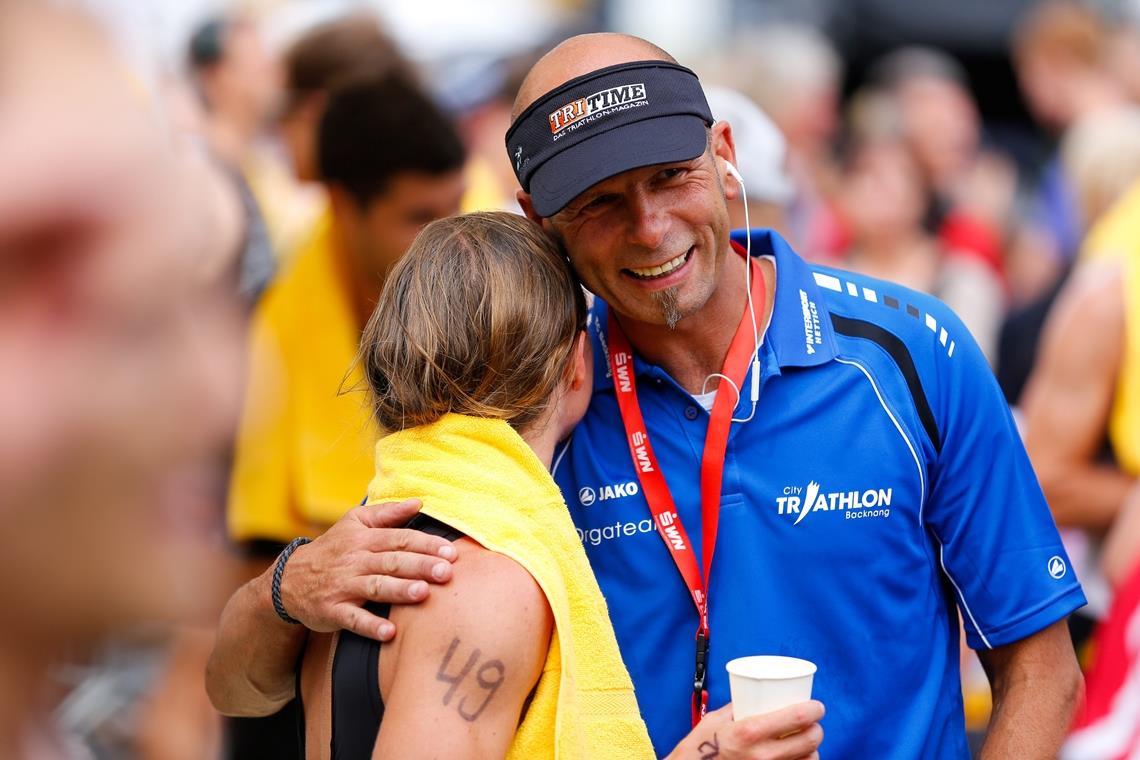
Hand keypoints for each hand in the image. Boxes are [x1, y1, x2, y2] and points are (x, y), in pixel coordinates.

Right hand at [276, 499, 456, 639]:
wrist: (288, 579)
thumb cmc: (332, 549)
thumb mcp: (354, 523)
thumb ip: (387, 513)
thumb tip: (419, 502)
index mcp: (364, 539)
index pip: (400, 538)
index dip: (426, 544)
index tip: (451, 551)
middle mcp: (355, 561)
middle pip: (392, 562)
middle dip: (421, 566)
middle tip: (447, 572)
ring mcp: (343, 586)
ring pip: (375, 587)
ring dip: (399, 591)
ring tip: (423, 594)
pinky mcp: (332, 610)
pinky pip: (352, 619)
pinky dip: (370, 626)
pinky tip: (389, 633)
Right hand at [667, 701, 824, 759]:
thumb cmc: (699, 749)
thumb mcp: (716, 721)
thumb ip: (738, 709)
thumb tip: (753, 698)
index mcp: (749, 731)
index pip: (797, 718)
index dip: (814, 710)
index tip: (816, 706)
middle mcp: (763, 755)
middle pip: (810, 741)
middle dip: (817, 729)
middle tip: (813, 724)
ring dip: (812, 750)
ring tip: (806, 743)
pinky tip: (798, 759)